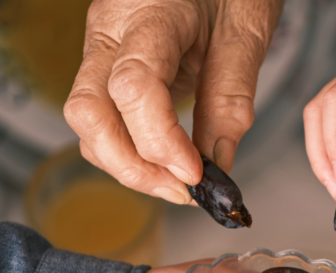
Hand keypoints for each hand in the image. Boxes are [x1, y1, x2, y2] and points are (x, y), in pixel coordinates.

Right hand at [65, 0, 282, 204]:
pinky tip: (168, 165)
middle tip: (184, 192)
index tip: (196, 173)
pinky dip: (131, 152)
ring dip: (129, 166)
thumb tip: (219, 162)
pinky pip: (103, 119)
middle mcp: (110, 31)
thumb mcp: (246, 29)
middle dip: (132, 165)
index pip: (133, 86)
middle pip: (89, 112)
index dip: (160, 141)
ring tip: (181, 185)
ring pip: (89, 124)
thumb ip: (231, 96)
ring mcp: (101, 47)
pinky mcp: (106, 65)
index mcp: (149, 14)